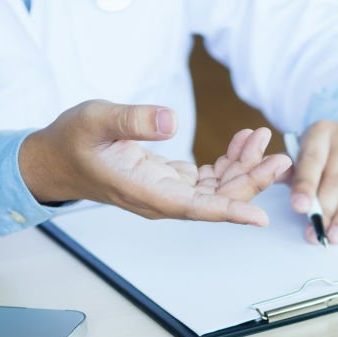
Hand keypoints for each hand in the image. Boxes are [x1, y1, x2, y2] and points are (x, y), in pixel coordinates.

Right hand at [19, 100, 290, 225]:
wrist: (57, 158)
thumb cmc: (72, 141)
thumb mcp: (96, 120)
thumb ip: (132, 120)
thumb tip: (171, 119)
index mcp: (145, 192)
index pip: (195, 208)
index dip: (229, 212)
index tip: (259, 216)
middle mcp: (162, 199)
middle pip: (216, 199)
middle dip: (251, 181)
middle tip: (281, 159)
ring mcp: (169, 193)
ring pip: (217, 189)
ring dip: (244, 167)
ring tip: (263, 137)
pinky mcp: (172, 182)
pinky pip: (209, 178)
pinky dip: (229, 160)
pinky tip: (242, 141)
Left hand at [289, 120, 337, 243]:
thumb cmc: (329, 158)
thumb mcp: (306, 157)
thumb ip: (291, 172)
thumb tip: (273, 180)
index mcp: (322, 132)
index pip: (312, 161)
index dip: (306, 186)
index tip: (300, 208)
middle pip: (336, 178)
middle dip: (326, 209)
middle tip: (317, 232)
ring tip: (335, 237)